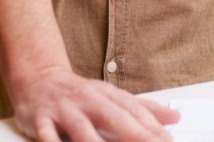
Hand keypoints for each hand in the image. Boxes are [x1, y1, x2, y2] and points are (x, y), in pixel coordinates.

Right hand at [11, 66, 178, 141]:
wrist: (39, 78)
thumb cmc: (81, 94)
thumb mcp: (112, 96)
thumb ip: (143, 109)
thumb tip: (175, 117)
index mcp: (108, 95)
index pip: (134, 111)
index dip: (152, 126)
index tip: (168, 141)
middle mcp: (88, 100)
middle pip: (114, 118)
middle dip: (135, 134)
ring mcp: (64, 109)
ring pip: (81, 129)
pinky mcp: (40, 118)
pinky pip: (46, 134)